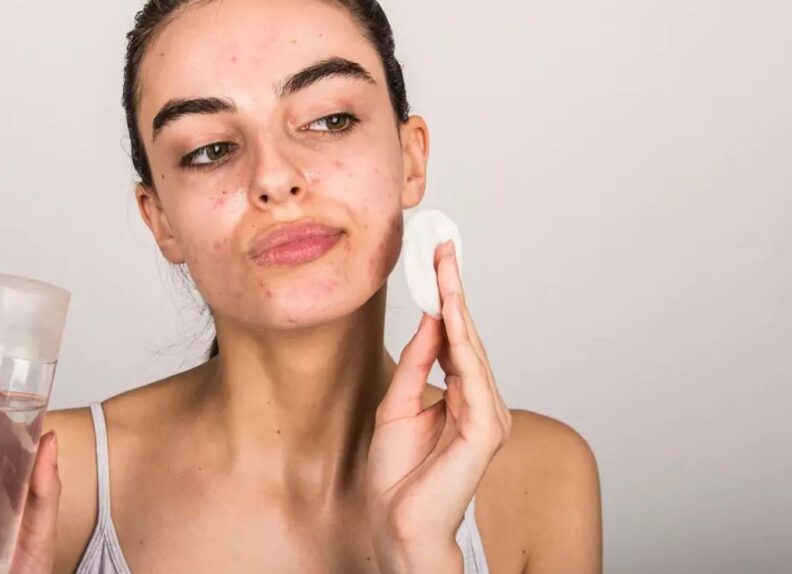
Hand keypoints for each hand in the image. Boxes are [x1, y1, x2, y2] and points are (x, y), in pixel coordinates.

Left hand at [367, 240, 511, 572]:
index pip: (454, 337)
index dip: (446, 297)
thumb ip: (418, 363)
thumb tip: (431, 320)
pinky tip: (448, 309)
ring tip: (444, 264)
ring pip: (471, 346)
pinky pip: (472, 374)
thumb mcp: (398, 402)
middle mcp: (481, 402)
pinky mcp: (485, 429)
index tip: (437, 258)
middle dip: (452, 288)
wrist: (395, 520)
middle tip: (441, 246)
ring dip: (457, 303)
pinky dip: (460, 338)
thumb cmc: (397, 474)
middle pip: (466, 334)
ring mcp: (487, 415)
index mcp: (462, 397)